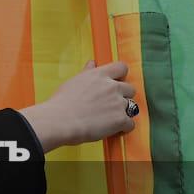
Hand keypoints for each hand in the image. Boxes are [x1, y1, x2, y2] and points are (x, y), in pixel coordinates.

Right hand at [19, 61, 134, 152]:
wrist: (61, 120)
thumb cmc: (63, 102)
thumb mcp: (74, 81)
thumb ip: (87, 72)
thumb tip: (92, 63)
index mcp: (100, 75)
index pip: (122, 68)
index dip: (121, 76)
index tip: (116, 83)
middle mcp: (112, 87)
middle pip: (130, 89)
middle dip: (123, 96)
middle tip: (112, 104)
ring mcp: (118, 103)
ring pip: (132, 107)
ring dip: (124, 112)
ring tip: (111, 119)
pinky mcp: (120, 120)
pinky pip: (130, 124)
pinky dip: (124, 127)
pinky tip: (114, 130)